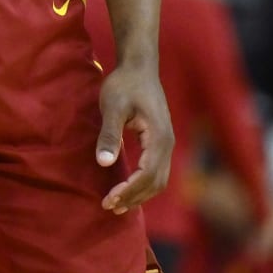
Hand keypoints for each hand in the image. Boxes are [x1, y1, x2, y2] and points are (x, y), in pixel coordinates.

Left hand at [96, 62, 172, 213]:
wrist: (139, 66)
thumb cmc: (124, 83)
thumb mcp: (112, 106)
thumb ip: (109, 134)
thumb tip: (104, 163)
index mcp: (159, 136)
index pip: (148, 174)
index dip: (129, 191)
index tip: (109, 200)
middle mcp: (168, 143)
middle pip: (156, 182)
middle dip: (134, 197)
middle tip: (109, 206)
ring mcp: (167, 143)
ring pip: (159, 180)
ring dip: (140, 195)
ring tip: (117, 205)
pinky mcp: (161, 142)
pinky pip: (157, 171)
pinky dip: (144, 185)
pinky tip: (128, 190)